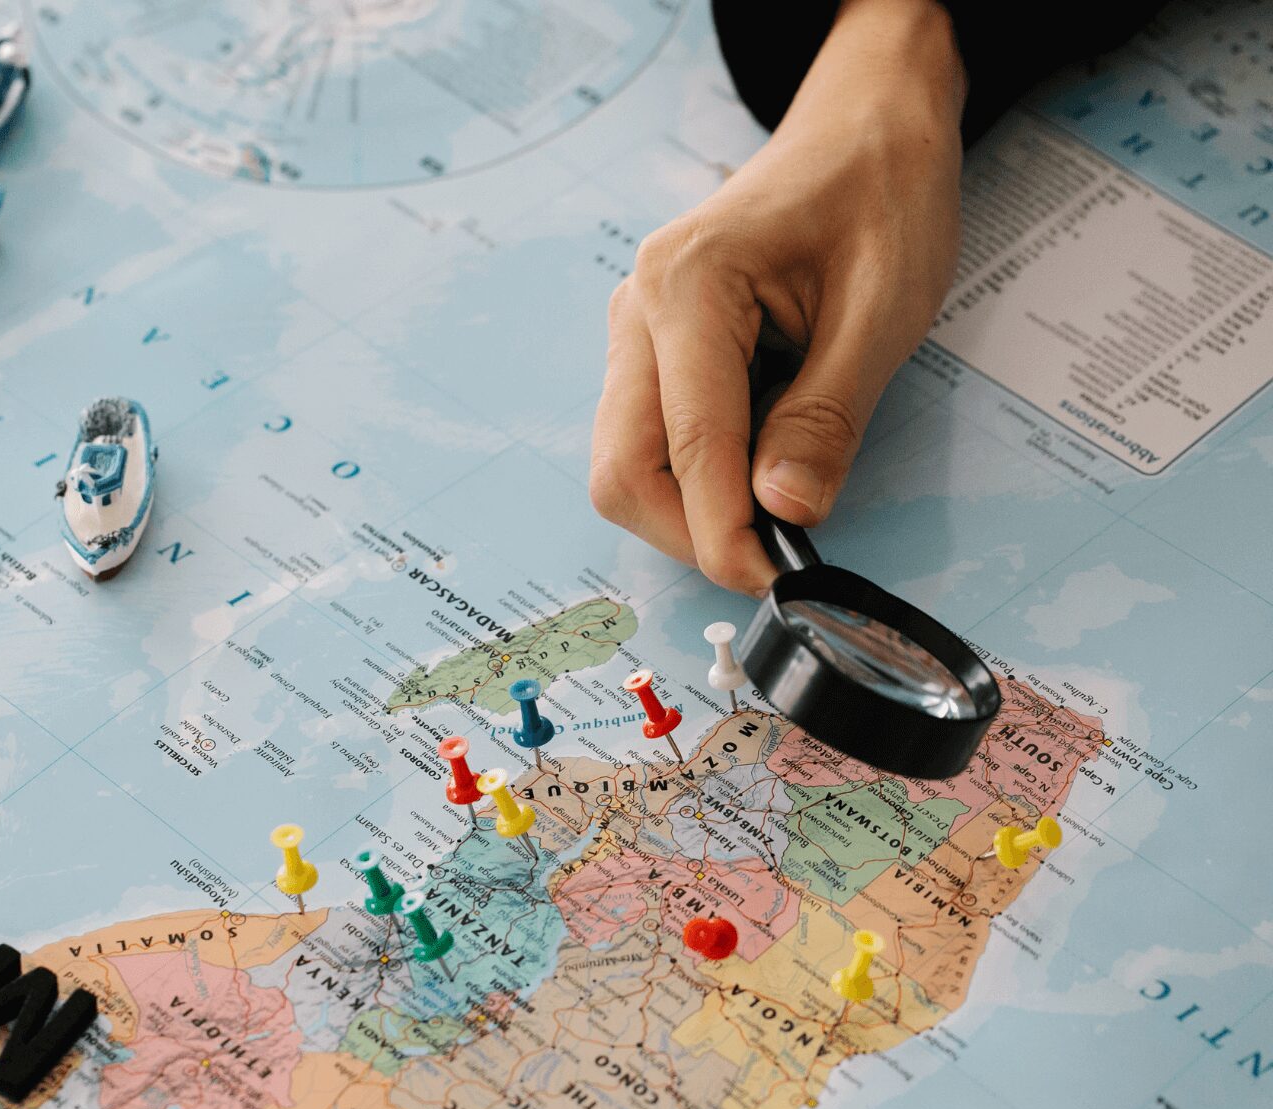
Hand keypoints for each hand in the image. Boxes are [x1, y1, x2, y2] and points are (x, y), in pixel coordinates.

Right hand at [589, 0, 966, 593]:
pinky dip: (697, 478)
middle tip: (772, 561)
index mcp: (687, 287)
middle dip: (691, 531)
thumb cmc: (878, 195)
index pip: (687, 446)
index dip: (723, 531)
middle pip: (623, 469)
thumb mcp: (883, 308)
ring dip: (691, 508)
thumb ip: (828, 417)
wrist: (865, 128)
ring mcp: (635, 333)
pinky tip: (759, 464)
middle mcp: (638, 311)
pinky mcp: (650, 352)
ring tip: (774, 510)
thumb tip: (783, 514)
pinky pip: (650, 440)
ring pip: (626, 463)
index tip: (770, 582)